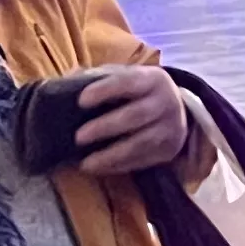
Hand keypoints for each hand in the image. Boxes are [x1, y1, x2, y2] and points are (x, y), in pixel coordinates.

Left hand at [69, 63, 195, 179]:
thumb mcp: (125, 77)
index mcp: (152, 79)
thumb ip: (99, 79)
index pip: (128, 82)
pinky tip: (100, 168)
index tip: (81, 101)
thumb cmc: (138, 91)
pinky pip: (143, 160)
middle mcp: (166, 102)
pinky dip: (119, 166)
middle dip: (105, 127)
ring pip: (141, 143)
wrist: (177, 109)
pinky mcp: (169, 150)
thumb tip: (67, 83)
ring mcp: (171, 128)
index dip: (104, 91)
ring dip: (111, 155)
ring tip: (86, 164)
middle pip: (136, 115)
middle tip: (78, 137)